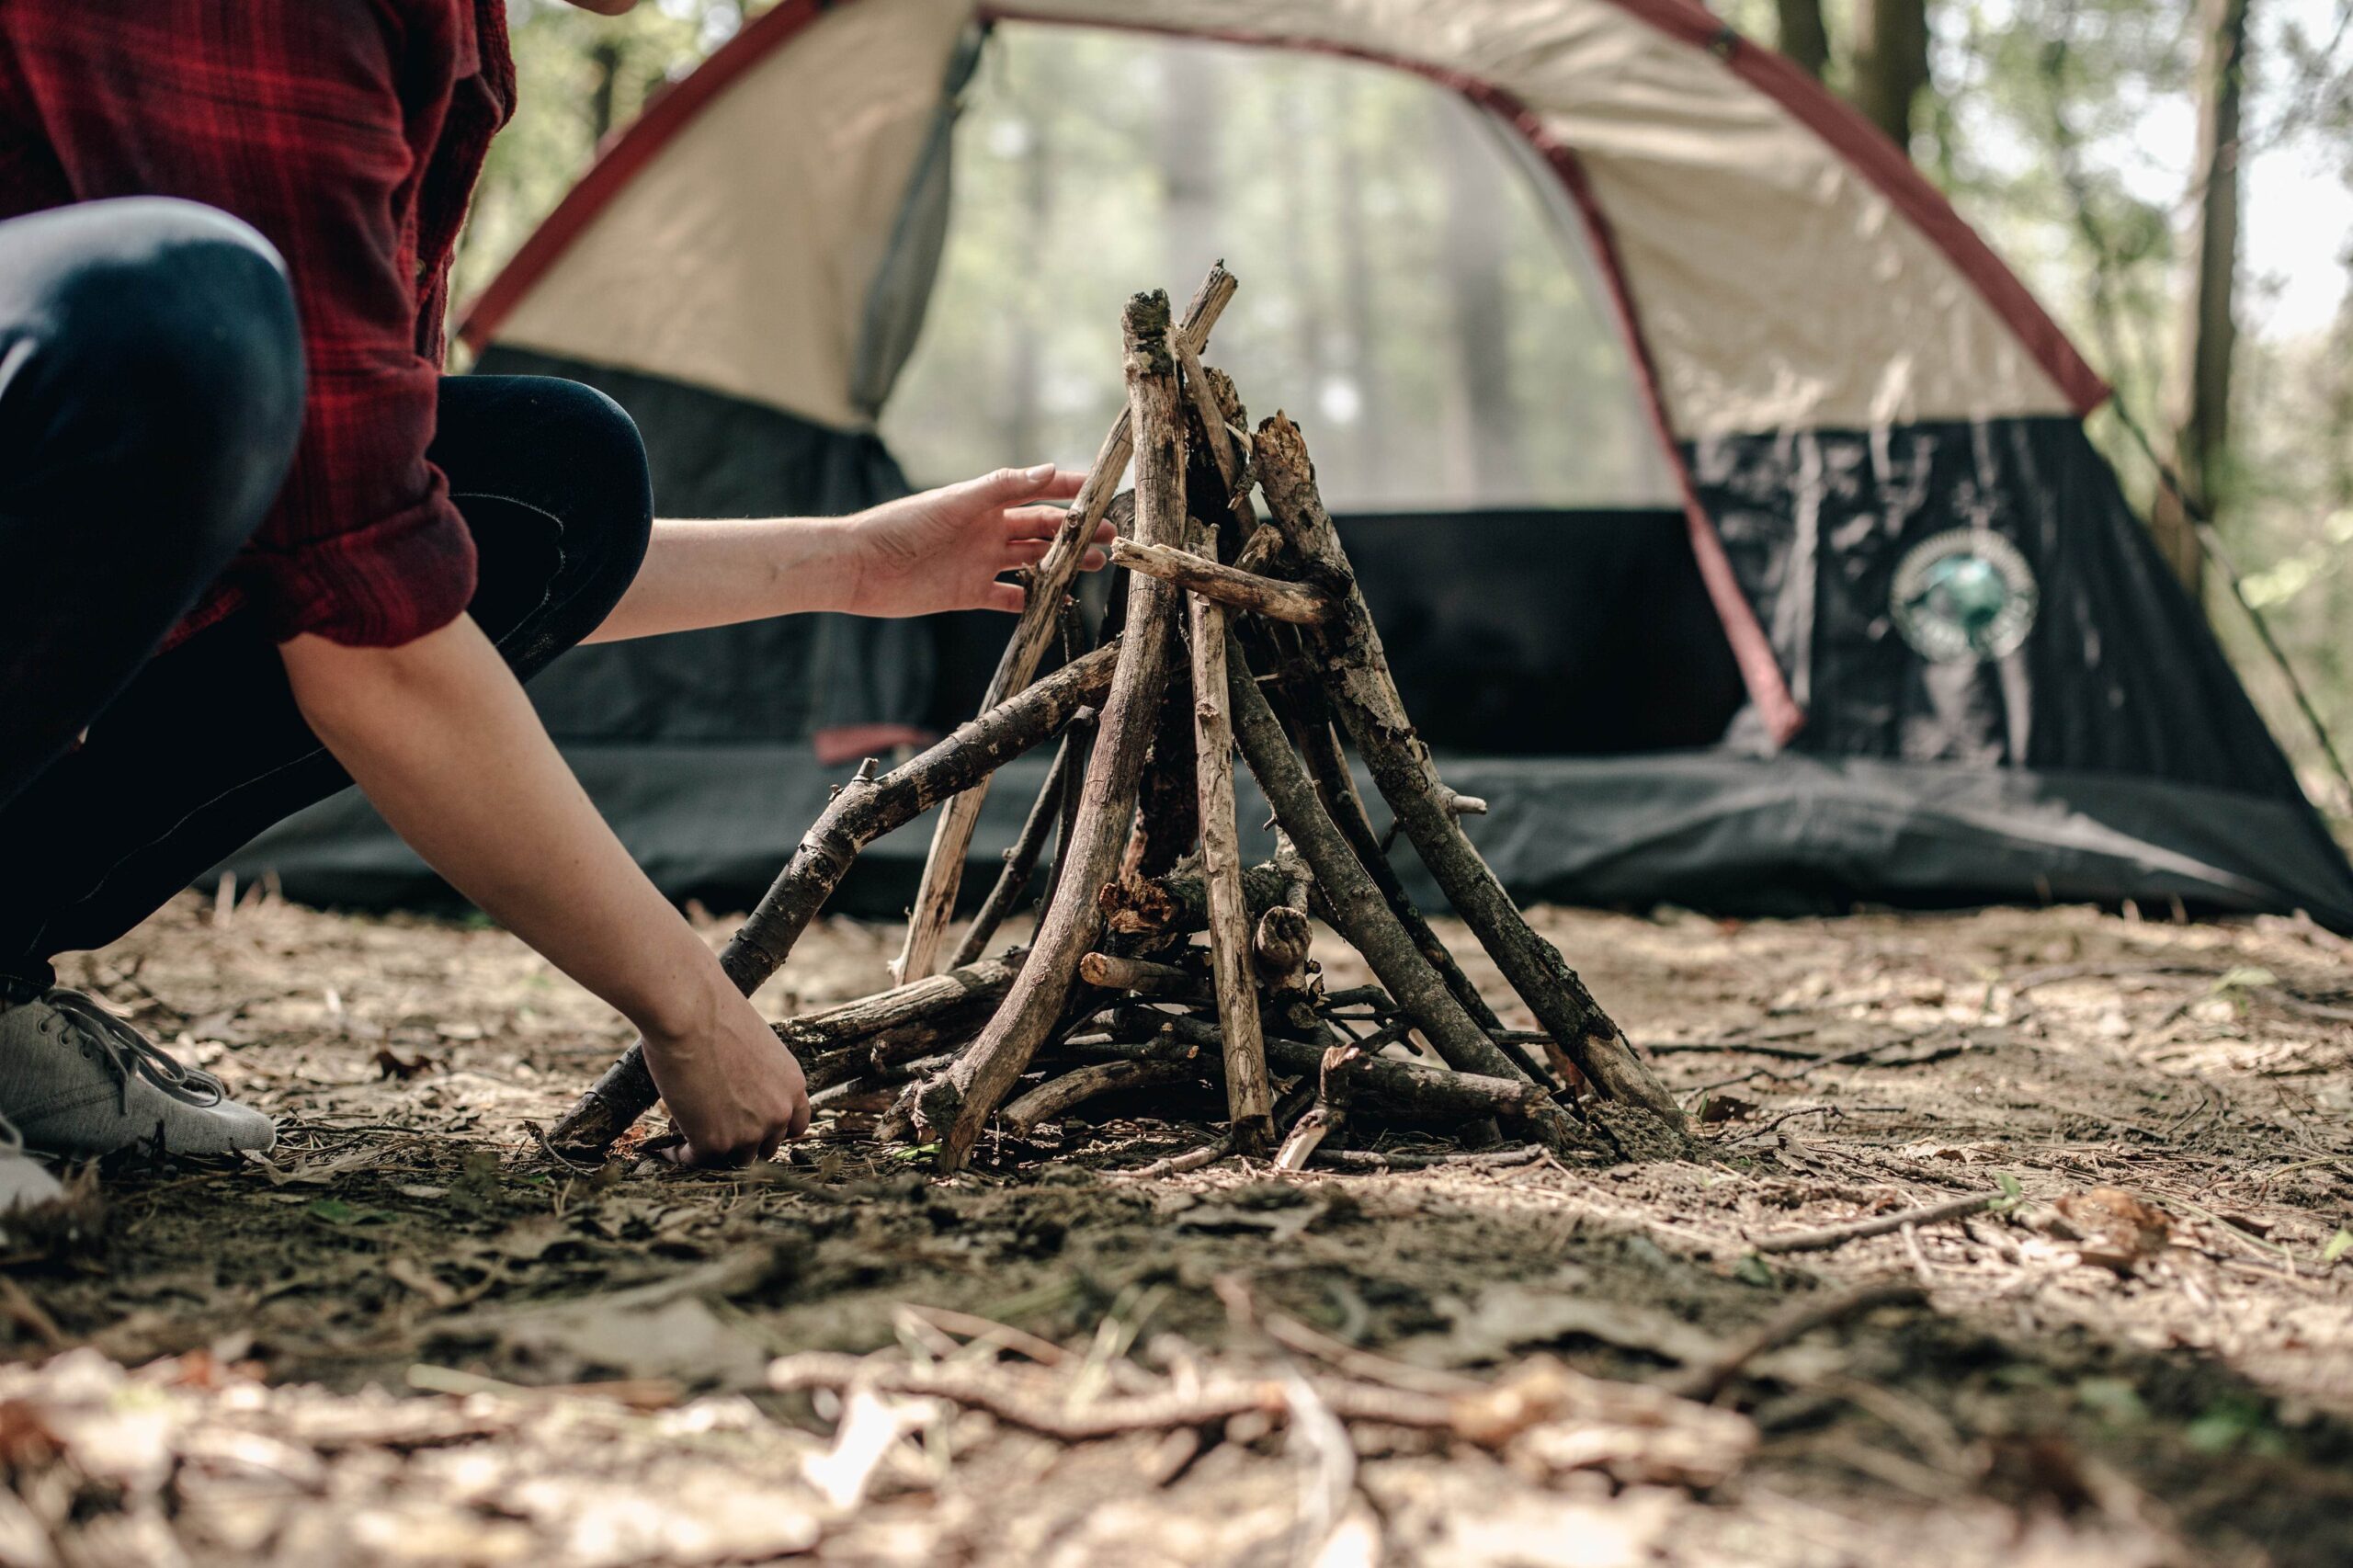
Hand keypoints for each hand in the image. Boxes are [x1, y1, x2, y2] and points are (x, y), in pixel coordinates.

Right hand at [636, 988, 809, 1166]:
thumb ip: (753, 1075)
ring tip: (684, 1130)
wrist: (687, 1012)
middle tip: (712, 1127)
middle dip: (741, 1141)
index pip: (795, 1125)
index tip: (753, 1127)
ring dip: (710, 1149)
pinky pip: (694, 1161)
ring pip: (732, 1158)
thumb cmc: (713, 1014)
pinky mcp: (714, 1144)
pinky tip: (665, 1146)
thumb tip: (734, 1091)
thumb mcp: (751, 1045)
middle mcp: (778, 1113)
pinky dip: (678, 1154)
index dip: (773, 1129)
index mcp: (792, 1085)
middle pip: (764, 1147)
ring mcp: (748, 1132)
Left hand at [842, 463, 1109, 616]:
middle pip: (1042, 530)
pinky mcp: (969, 593)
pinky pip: (1010, 597)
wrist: (862, 567)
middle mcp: (987, 530)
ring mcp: (980, 562)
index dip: (1069, 490)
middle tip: (1110, 537)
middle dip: (1077, 532)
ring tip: (1095, 565)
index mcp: (985, 503)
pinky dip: (1034, 600)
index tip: (1102, 491)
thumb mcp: (956, 502)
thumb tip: (1049, 470)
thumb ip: (1002, 487)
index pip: (1037, 492)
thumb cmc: (902, 525)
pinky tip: (1059, 603)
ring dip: (1064, 563)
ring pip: (1033, 562)